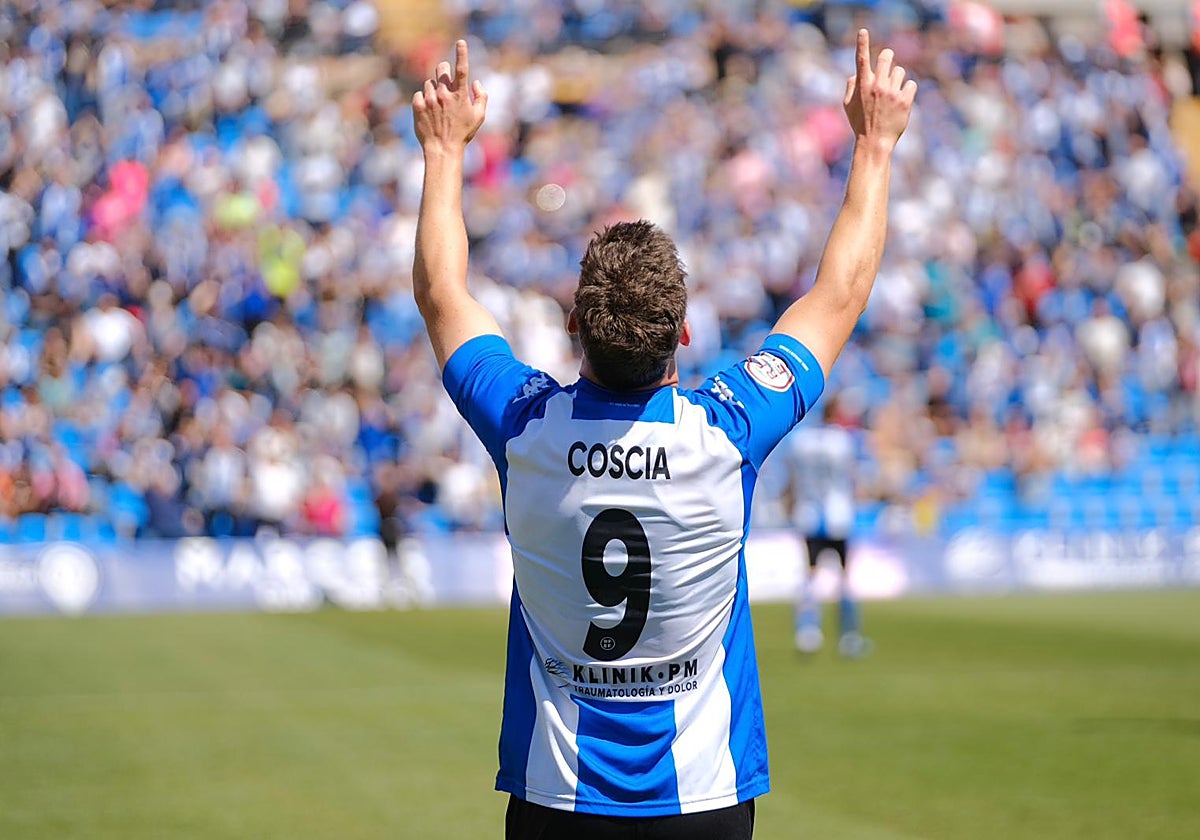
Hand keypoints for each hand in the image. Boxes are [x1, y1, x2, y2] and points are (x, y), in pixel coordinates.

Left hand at [412, 40, 487, 153]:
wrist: (442, 149)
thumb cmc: (463, 133)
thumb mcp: (479, 117)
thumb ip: (481, 96)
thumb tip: (475, 82)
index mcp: (460, 95)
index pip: (462, 69)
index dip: (462, 53)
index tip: (461, 42)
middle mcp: (444, 94)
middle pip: (441, 68)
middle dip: (443, 70)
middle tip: (445, 82)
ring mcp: (430, 98)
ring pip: (429, 82)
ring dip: (434, 90)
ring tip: (438, 106)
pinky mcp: (417, 104)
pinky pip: (419, 93)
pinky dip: (424, 100)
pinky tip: (429, 112)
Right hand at [842, 29, 915, 148]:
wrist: (875, 142)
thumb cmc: (859, 123)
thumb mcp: (847, 105)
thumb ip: (851, 85)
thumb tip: (857, 73)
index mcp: (863, 85)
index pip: (862, 60)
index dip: (862, 44)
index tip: (863, 31)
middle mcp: (878, 86)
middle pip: (887, 56)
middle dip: (888, 57)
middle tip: (887, 64)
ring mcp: (892, 93)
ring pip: (900, 71)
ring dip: (897, 79)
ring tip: (891, 95)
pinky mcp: (905, 100)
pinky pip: (910, 84)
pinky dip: (907, 91)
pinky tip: (900, 102)